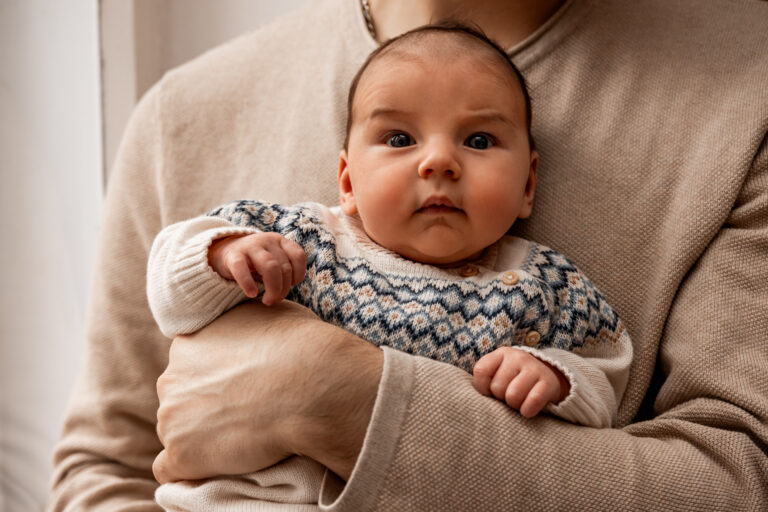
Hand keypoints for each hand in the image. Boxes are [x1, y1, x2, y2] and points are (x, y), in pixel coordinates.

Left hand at [153, 301, 381, 483]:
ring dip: (200, 438)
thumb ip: (245, 324)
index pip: (188, 368)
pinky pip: (170, 470)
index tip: (239, 390)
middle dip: (204, 408)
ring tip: (239, 440)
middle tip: (242, 415)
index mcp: (188, 345)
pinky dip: (190, 469)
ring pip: (176, 433)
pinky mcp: (181, 455)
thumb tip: (254, 329)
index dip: (214, 382)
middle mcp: (170, 379)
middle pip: (179, 400)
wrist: (309, 386)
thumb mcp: (269, 316)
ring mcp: (171, 419)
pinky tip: (214, 466)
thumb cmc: (300, 347)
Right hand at [208, 232, 305, 304]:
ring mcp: (250, 246)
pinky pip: (242, 269)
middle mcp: (267, 241)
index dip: (299, 274)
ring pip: (269, 266)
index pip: (298, 255)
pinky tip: (251, 293)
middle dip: (283, 288)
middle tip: (275, 299)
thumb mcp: (273, 260)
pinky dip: (248, 283)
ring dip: (273, 288)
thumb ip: (283, 271)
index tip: (291, 284)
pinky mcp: (233, 256)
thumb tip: (286, 291)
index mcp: (280, 241)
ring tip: (267, 301)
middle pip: (284, 267)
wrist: (224, 251)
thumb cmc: (255, 262)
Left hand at [472, 347, 568, 417]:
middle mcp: (518, 357)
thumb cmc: (514, 380)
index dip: (482, 388)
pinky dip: (527, 410)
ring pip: (513, 395)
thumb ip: (484, 381)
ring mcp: (534, 368)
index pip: (481, 371)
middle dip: (501, 397)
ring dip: (514, 405)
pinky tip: (528, 410)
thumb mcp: (497, 374)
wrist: (546, 379)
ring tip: (518, 401)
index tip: (490, 392)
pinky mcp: (549, 382)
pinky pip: (533, 401)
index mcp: (501, 354)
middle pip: (497, 387)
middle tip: (508, 396)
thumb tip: (476, 399)